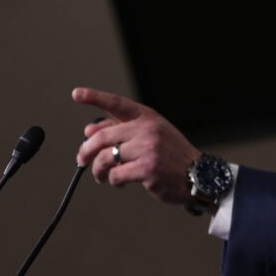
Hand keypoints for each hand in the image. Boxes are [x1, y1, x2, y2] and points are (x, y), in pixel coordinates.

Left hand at [73, 87, 200, 203]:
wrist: (198, 175)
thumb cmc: (172, 155)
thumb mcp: (152, 135)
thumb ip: (122, 130)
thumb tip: (88, 131)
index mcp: (148, 118)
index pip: (117, 104)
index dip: (95, 97)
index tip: (77, 94)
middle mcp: (147, 129)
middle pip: (102, 137)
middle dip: (85, 151)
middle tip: (81, 160)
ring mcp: (147, 149)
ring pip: (105, 158)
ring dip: (98, 170)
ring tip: (101, 176)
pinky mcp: (147, 169)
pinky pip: (116, 175)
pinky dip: (113, 181)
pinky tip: (120, 182)